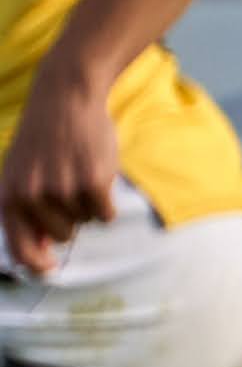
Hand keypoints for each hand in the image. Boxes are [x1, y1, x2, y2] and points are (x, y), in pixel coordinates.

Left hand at [0, 73, 118, 272]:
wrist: (65, 97)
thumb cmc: (44, 138)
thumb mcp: (22, 173)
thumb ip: (26, 211)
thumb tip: (41, 251)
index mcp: (9, 197)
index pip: (21, 249)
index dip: (37, 265)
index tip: (49, 269)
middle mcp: (32, 197)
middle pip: (63, 236)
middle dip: (71, 218)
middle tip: (68, 186)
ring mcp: (62, 190)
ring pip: (86, 222)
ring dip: (88, 204)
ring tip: (79, 172)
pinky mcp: (92, 182)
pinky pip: (106, 214)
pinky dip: (107, 202)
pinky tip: (98, 175)